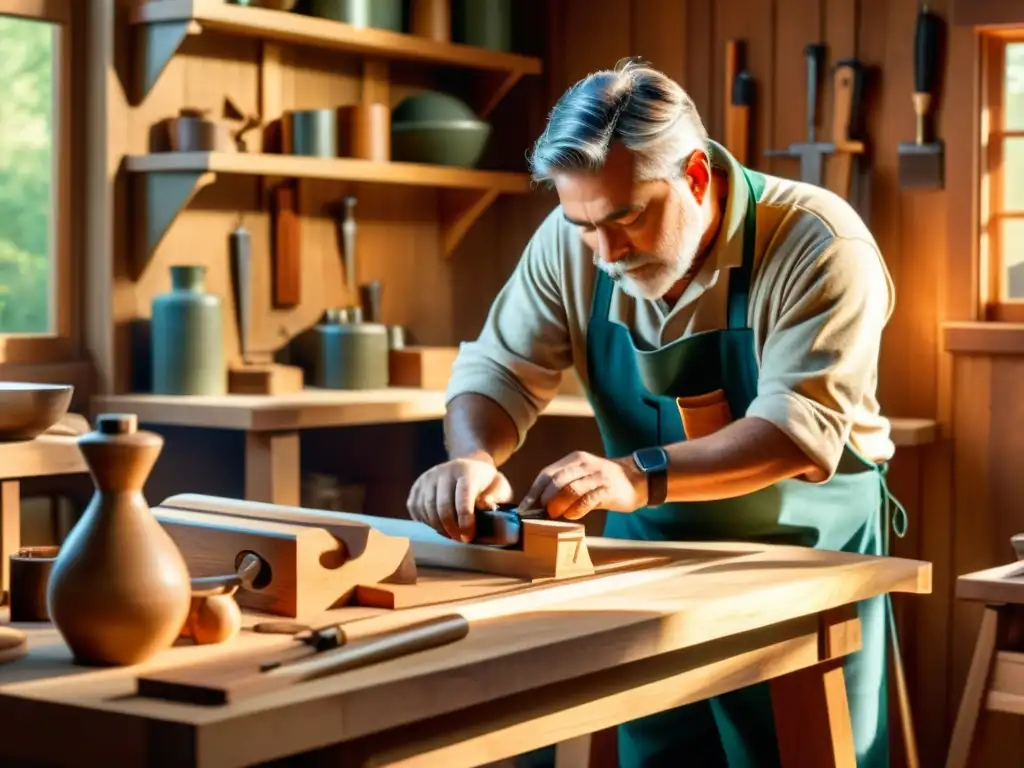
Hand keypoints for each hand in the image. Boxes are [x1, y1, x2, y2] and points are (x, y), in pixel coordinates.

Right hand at [406, 456, 512, 541]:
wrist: (470, 467)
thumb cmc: (487, 483)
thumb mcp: (500, 487)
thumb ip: (496, 497)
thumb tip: (486, 505)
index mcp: (467, 471)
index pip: (463, 497)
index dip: (465, 520)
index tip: (469, 536)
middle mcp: (444, 471)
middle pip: (442, 505)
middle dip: (450, 528)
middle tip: (460, 540)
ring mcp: (429, 477)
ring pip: (426, 508)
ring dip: (437, 527)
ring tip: (450, 534)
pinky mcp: (418, 484)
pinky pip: (415, 507)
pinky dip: (424, 521)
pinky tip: (437, 525)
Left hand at [518, 451, 646, 520]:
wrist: (636, 478)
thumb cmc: (602, 482)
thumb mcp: (582, 476)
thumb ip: (563, 486)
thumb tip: (538, 505)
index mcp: (575, 459)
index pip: (547, 473)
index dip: (534, 491)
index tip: (524, 507)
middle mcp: (585, 464)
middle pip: (556, 480)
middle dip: (544, 498)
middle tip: (538, 513)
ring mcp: (597, 476)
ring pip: (571, 488)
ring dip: (558, 504)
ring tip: (552, 515)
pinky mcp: (608, 489)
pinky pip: (588, 499)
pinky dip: (577, 509)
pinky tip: (571, 515)